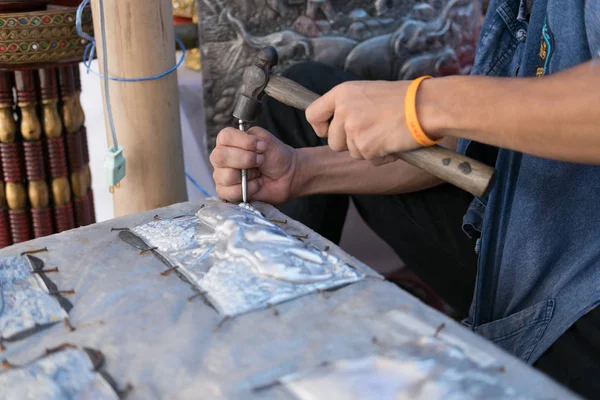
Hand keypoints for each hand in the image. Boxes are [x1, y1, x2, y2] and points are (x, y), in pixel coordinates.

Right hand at [210, 126, 297, 203]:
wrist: (286, 176)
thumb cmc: (275, 157)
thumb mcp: (266, 140)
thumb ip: (253, 138)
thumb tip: (246, 148)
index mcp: (228, 141)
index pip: (224, 137)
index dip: (243, 142)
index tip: (260, 147)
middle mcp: (222, 157)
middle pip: (220, 157)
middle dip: (245, 159)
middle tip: (261, 161)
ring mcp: (222, 175)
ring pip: (226, 176)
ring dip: (248, 175)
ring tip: (258, 173)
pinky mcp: (226, 192)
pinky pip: (229, 192)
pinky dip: (248, 189)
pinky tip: (256, 184)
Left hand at [306, 80, 426, 164]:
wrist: (425, 106)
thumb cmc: (404, 98)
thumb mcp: (369, 92)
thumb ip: (350, 106)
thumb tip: (338, 123)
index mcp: (342, 93)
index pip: (312, 114)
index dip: (321, 127)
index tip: (330, 131)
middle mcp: (343, 110)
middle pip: (332, 141)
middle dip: (349, 144)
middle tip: (371, 133)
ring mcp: (353, 129)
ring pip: (351, 152)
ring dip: (367, 150)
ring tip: (385, 134)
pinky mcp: (365, 146)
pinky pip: (368, 160)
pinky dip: (381, 156)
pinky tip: (393, 142)